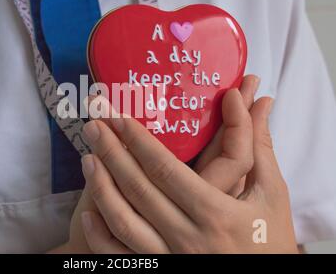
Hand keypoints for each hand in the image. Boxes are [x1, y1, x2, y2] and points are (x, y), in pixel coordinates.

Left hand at [51, 76, 258, 252]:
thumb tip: (248, 103)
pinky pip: (123, 257)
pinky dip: (102, 236)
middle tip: (93, 124)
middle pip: (139, 188)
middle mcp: (188, 236)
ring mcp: (171, 258)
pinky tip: (90, 212)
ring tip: (88, 158)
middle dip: (112, 152)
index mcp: (216, 212)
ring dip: (102, 187)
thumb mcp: (273, 197)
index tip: (117, 115)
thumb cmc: (270, 243)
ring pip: (124, 221)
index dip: (137, 140)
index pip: (165, 168)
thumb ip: (259, 151)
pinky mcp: (161, 272)